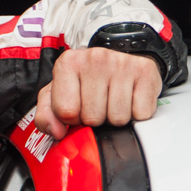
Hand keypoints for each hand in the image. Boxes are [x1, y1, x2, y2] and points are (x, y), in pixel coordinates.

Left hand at [35, 48, 162, 140]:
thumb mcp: (58, 95)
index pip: (66, 111)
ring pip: (118, 118)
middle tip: (99, 103)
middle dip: (96, 118)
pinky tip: (130, 98)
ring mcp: (121, 63)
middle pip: (93, 117)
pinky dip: (137, 113)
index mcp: (68, 62)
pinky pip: (140, 114)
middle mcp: (94, 58)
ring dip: (116, 117)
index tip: (78, 106)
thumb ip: (46, 116)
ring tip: (114, 100)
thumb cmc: (87, 82)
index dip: (73, 117)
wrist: (120, 62)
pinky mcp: (145, 71)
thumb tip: (57, 132)